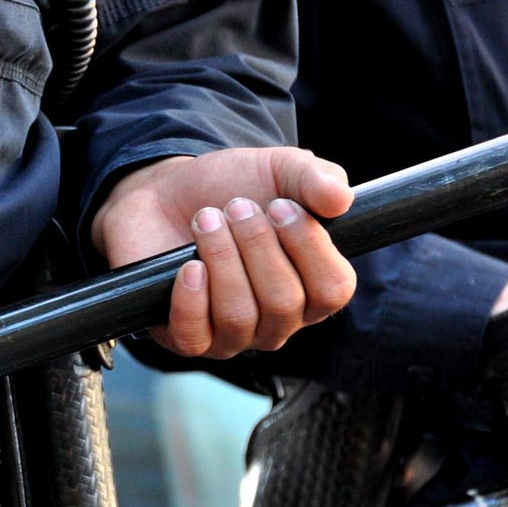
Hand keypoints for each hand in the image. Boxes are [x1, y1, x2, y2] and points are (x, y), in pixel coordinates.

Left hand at [89, 148, 356, 358]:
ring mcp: (231, 334)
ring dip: (222, 258)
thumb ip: (316, 178)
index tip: (280, 205)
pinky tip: (189, 265)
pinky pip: (194, 337)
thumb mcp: (280, 169)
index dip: (309, 247)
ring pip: (239, 316)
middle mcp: (276, 321)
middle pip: (283, 302)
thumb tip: (340, 199)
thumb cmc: (231, 188)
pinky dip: (191, 298)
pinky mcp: (186, 336)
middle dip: (257, 245)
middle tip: (236, 207)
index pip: (332, 290)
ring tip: (206, 220)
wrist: (167, 191)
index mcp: (311, 288)